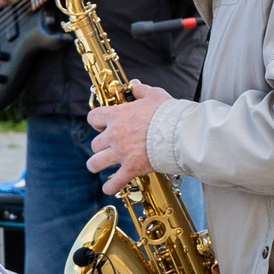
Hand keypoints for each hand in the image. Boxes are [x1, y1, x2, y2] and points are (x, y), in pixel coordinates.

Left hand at [86, 79, 172, 194]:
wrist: (180, 132)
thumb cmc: (169, 113)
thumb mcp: (155, 95)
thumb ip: (141, 90)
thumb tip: (134, 85)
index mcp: (117, 116)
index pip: (93, 118)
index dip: (96, 122)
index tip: (102, 126)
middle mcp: (114, 135)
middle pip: (95, 143)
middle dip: (100, 146)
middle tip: (108, 147)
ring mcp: (121, 153)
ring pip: (96, 162)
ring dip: (95, 165)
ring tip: (97, 166)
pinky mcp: (131, 168)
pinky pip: (115, 182)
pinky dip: (110, 187)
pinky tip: (109, 188)